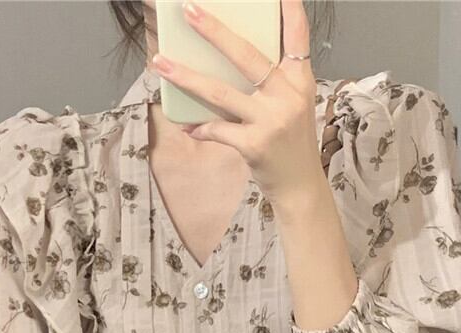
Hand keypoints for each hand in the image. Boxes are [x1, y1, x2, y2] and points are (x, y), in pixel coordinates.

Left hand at [150, 0, 321, 206]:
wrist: (299, 187)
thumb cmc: (290, 144)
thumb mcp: (292, 106)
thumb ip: (271, 83)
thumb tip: (225, 62)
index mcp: (299, 82)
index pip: (297, 38)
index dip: (290, 10)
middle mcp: (288, 96)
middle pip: (246, 56)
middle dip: (214, 32)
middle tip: (189, 11)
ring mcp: (271, 120)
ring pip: (220, 92)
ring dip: (186, 77)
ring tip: (161, 63)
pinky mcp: (254, 144)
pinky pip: (217, 129)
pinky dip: (200, 128)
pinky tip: (188, 126)